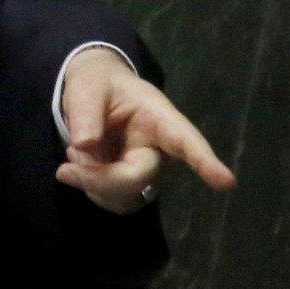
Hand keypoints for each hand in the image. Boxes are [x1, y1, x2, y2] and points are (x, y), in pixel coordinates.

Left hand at [54, 47, 236, 212]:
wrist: (96, 94)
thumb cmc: (98, 86)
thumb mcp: (87, 87)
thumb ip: (85, 113)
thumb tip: (84, 147)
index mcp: (160, 118)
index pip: (186, 142)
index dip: (205, 162)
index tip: (226, 183)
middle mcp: (163, 151)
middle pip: (137, 178)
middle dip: (98, 178)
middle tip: (63, 167)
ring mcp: (151, 172)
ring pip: (126, 197)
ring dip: (92, 183)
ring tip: (77, 155)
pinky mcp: (137, 187)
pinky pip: (116, 202)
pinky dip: (92, 190)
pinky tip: (83, 168)